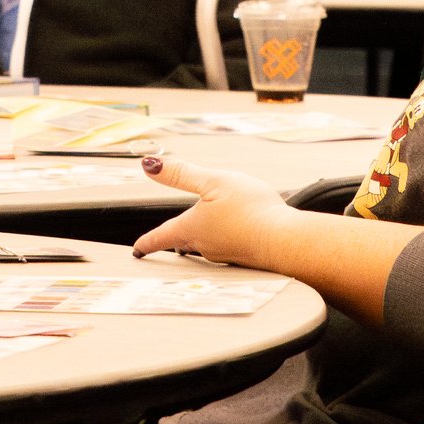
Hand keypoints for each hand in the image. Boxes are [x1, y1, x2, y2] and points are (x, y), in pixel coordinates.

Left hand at [130, 155, 297, 267]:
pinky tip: (238, 231)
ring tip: (208, 226)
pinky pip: (228, 247)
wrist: (286, 240)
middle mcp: (204, 246)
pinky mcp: (244, 258)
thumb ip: (181, 175)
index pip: (160, 237)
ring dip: (204, 236)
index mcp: (191, 228)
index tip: (138, 249)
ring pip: (206, 245)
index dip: (147, 242)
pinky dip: (227, 238)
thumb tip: (149, 166)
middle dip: (176, 238)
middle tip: (166, 240)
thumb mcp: (213, 182)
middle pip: (183, 242)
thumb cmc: (251, 210)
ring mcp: (225, 255)